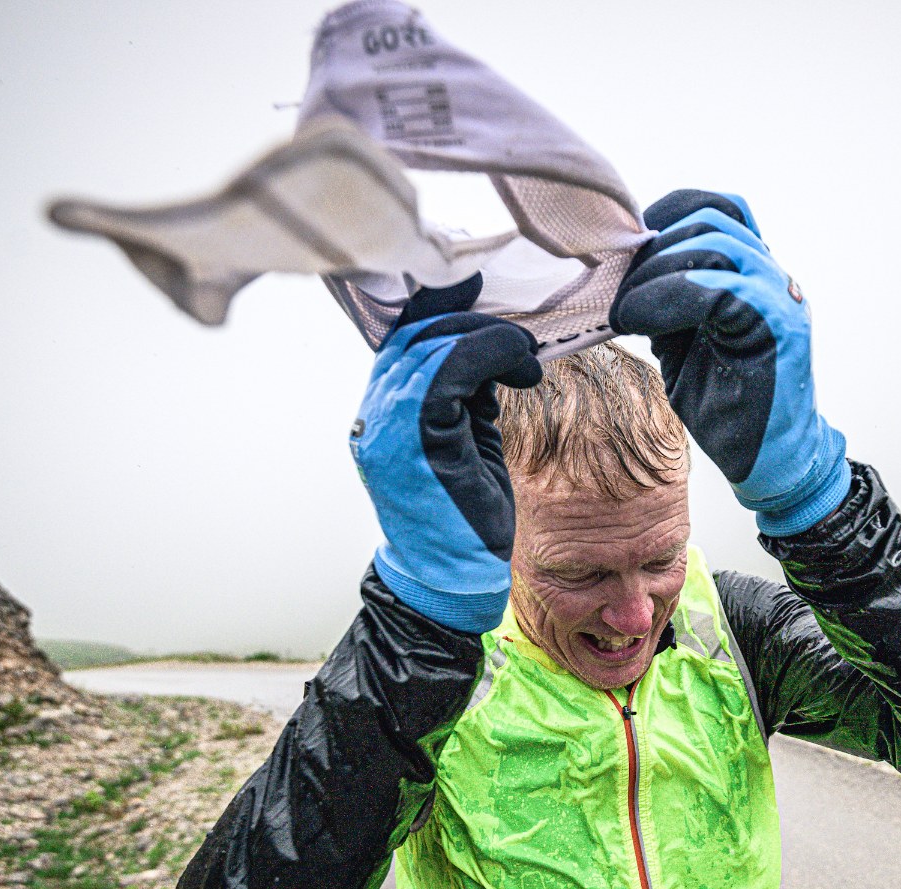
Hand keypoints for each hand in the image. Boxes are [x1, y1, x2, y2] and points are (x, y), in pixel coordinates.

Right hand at [350, 277, 541, 630]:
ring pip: (435, 345)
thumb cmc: (464, 519)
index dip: (441, 310)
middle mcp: (375, 414)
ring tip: (525, 360)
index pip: (403, 340)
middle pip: (417, 334)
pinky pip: (452, 370)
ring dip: (490, 339)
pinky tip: (521, 372)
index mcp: (381, 414)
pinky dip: (492, 355)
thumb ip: (466, 397)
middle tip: (519, 341)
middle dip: (473, 322)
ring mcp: (388, 425)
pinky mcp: (416, 437)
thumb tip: (490, 353)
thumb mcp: (466, 441)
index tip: (481, 296)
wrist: (451, 581)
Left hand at [610, 190, 849, 536]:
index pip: (714, 210)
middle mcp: (772, 277)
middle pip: (711, 217)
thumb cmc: (727, 410)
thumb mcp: (682, 343)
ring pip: (716, 242)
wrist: (769, 463)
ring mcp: (780, 297)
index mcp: (752, 276)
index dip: (662, 217)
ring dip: (656, 271)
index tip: (619, 254)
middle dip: (651, 246)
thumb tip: (618, 275)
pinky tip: (637, 321)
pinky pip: (719, 288)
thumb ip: (666, 302)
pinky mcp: (778, 326)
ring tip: (624, 309)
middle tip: (614, 289)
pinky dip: (667, 297)